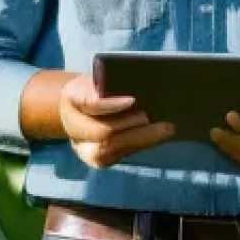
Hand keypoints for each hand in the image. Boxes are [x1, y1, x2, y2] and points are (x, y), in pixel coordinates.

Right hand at [60, 74, 175, 168]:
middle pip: (102, 132)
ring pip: (111, 149)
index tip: (133, 100)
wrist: (79, 110)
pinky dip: (141, 144)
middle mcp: (73, 125)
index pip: (90, 103)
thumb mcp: (100, 79)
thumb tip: (145, 85)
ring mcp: (83, 146)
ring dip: (142, 138)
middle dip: (132, 126)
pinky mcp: (97, 160)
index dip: (111, 104)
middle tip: (158, 120)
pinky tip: (159, 136)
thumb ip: (113, 82)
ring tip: (167, 129)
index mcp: (72, 97)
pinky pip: (120, 155)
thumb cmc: (97, 88)